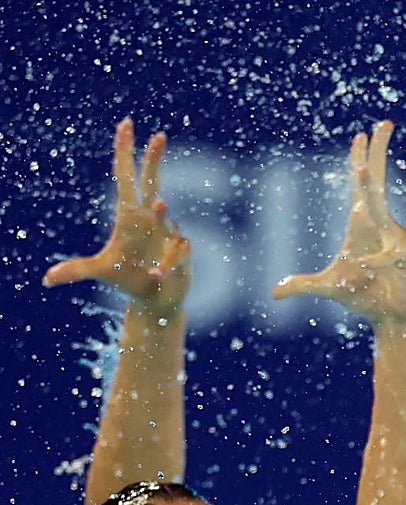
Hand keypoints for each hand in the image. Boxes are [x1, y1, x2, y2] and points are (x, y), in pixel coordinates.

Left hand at [43, 118, 190, 315]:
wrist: (155, 299)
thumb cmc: (128, 279)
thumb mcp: (101, 271)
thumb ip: (76, 270)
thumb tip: (46, 279)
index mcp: (129, 215)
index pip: (126, 177)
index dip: (126, 152)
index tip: (127, 125)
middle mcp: (149, 219)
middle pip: (152, 181)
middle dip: (154, 158)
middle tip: (158, 134)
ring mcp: (167, 233)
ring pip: (164, 220)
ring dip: (160, 213)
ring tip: (159, 204)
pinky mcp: (181, 251)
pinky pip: (174, 254)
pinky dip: (166, 264)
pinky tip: (157, 275)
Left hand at [273, 121, 405, 325]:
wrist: (397, 317)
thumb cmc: (367, 297)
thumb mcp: (329, 288)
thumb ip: (303, 285)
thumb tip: (274, 292)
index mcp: (364, 226)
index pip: (362, 188)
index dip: (360, 162)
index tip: (361, 135)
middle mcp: (382, 227)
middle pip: (379, 185)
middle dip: (378, 154)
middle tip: (381, 124)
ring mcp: (398, 241)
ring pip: (383, 222)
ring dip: (372, 195)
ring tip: (365, 171)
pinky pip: (392, 256)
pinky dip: (379, 262)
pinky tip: (370, 269)